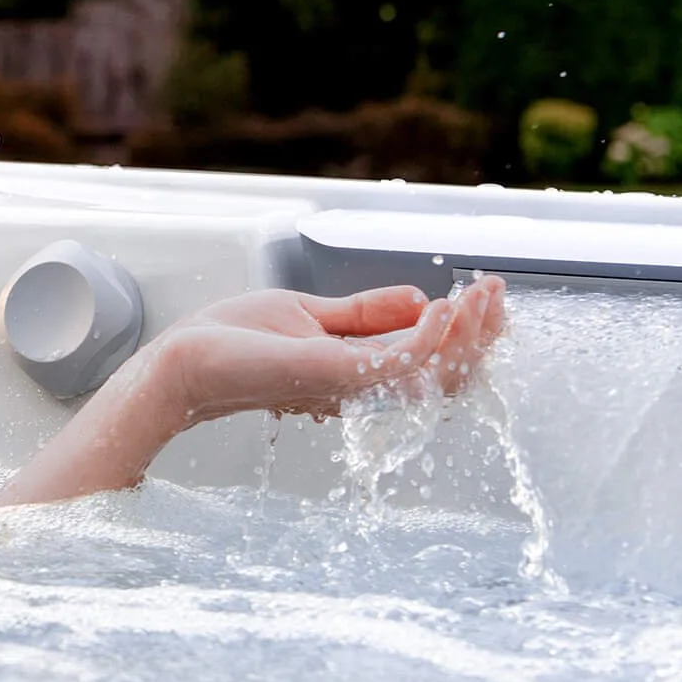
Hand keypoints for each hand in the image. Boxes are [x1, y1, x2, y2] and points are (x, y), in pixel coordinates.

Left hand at [154, 277, 505, 426]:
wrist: (183, 360)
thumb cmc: (232, 343)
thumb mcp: (311, 315)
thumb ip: (364, 313)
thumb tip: (419, 300)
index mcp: (358, 375)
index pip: (430, 362)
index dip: (466, 333)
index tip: (486, 295)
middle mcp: (361, 389)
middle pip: (445, 373)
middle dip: (481, 333)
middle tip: (498, 292)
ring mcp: (351, 387)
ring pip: (435, 370)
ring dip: (469, 331)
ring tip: (485, 295)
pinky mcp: (336, 376)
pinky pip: (402, 361)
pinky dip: (432, 335)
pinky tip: (445, 307)